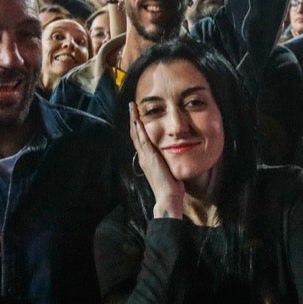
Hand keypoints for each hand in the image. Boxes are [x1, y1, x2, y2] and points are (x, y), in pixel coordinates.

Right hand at [130, 102, 185, 219]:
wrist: (167, 197)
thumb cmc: (170, 185)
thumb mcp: (167, 168)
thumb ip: (165, 160)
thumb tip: (171, 152)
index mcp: (147, 158)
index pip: (140, 138)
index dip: (138, 125)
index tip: (137, 113)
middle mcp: (143, 156)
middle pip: (135, 133)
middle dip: (133, 118)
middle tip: (131, 105)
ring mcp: (145, 157)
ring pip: (136, 134)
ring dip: (134, 119)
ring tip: (132, 107)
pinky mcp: (149, 158)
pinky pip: (142, 140)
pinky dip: (139, 129)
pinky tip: (137, 120)